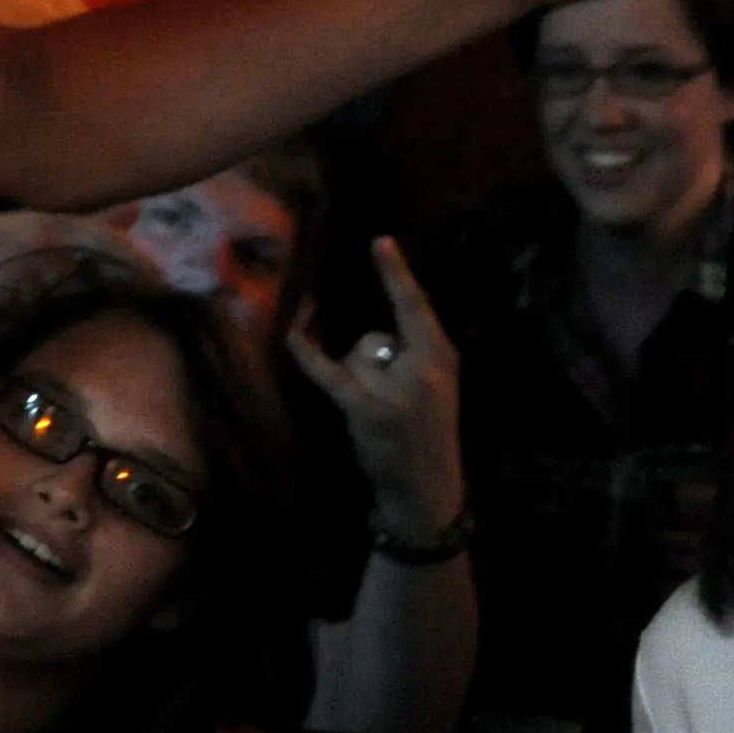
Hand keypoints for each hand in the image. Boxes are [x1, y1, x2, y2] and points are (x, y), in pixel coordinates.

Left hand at [286, 238, 466, 535]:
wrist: (428, 491)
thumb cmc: (426, 433)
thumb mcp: (435, 387)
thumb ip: (409, 356)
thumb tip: (365, 338)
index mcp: (441, 357)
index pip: (415, 307)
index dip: (396, 273)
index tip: (379, 241)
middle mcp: (421, 369)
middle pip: (370, 338)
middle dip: (368, 363)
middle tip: (392, 405)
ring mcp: (394, 391)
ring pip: (352, 359)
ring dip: (354, 381)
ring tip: (378, 416)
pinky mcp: (367, 410)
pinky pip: (330, 374)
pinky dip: (308, 355)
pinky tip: (292, 335)